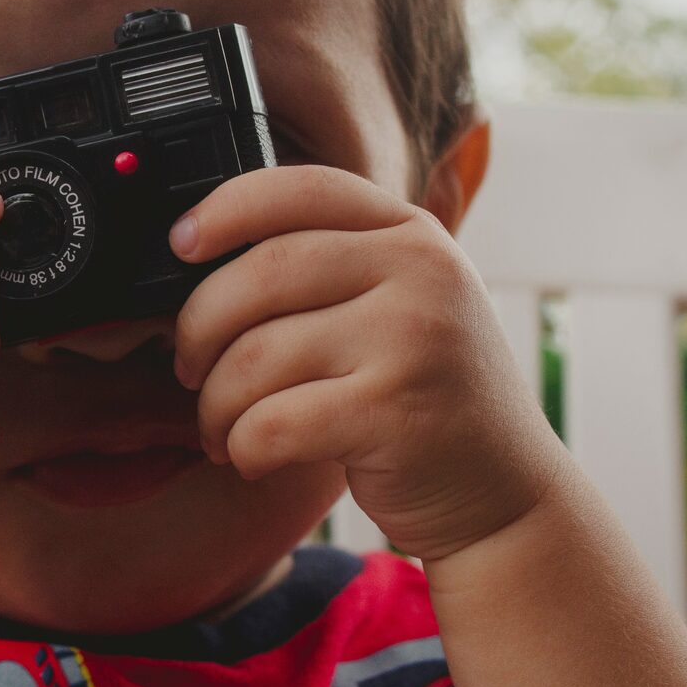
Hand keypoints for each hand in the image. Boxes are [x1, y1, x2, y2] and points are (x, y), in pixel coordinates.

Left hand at [169, 165, 565, 560]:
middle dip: (199, 327)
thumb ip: (330, 266)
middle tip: (189, 368)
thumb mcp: (399, 304)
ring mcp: (414, 339)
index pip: (300, 189)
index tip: (180, 244)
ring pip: (256, 355)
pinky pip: (272, 422)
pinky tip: (251, 456)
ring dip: (215, 402)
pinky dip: (242, 445)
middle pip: (262, 272)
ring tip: (219, 428)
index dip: (225, 209)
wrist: (506, 497)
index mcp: (411, 232)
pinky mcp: (397, 413)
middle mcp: (421, 271)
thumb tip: (197, 257)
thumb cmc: (423, 398)